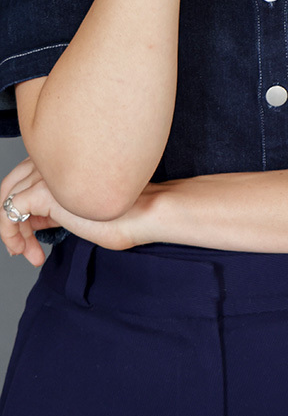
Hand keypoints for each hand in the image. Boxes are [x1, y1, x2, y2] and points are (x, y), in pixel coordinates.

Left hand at [1, 157, 159, 266]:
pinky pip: (8, 212)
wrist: (145, 212)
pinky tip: (25, 249)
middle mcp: (55, 163)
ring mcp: (49, 175)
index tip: (34, 237)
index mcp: (66, 164)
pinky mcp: (44, 192)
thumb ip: (57, 209)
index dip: (26, 210)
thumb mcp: (81, 212)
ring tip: (26, 253)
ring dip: (12, 232)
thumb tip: (33, 220)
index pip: (29, 179)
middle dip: (11, 218)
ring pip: (7, 199)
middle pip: (12, 184)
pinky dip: (10, 234)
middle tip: (22, 247)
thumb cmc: (126, 213)